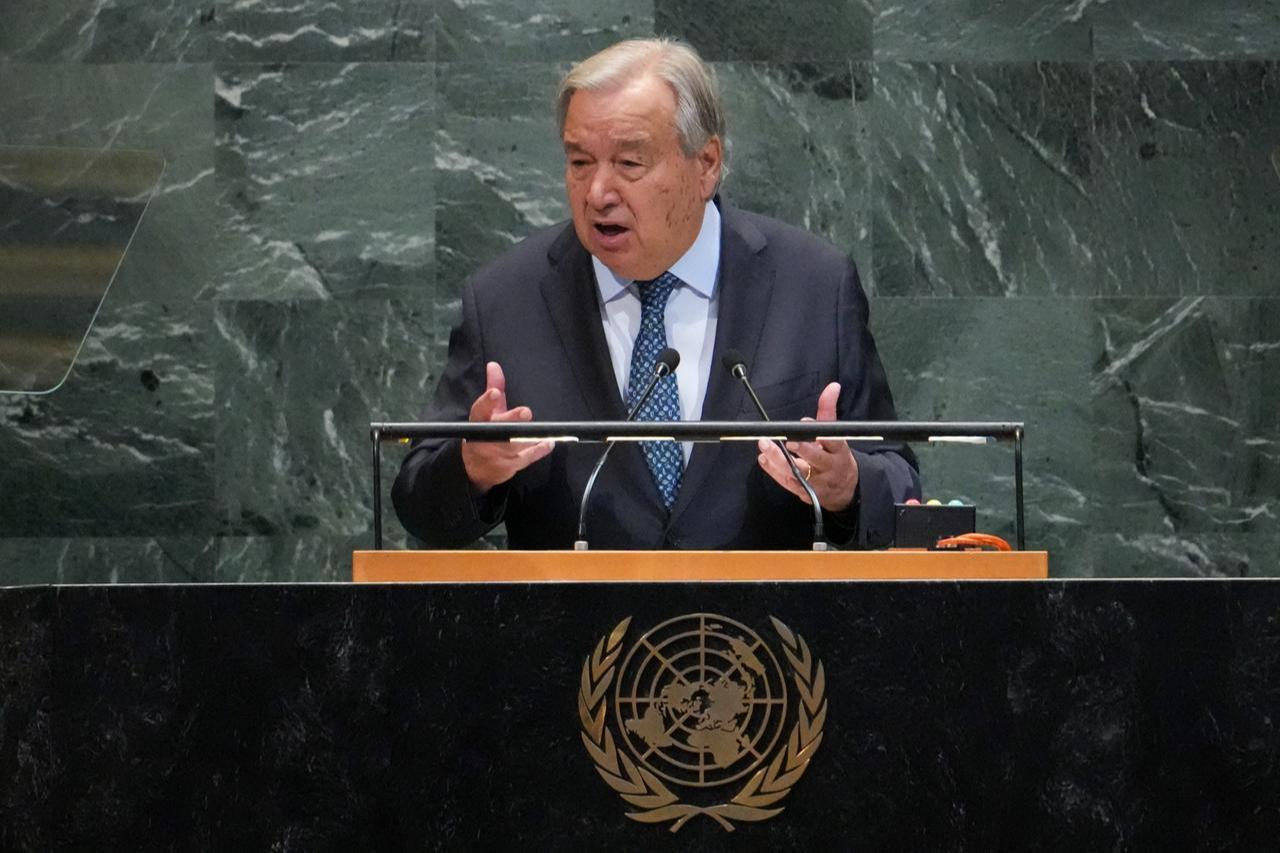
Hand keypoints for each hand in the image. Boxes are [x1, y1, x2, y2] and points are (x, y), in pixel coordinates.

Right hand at [461, 362, 553, 493]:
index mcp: (479, 421)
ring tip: (542, 430)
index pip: (479, 410)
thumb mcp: (487, 411)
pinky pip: (527, 458)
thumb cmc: (484, 433)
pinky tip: (550, 442)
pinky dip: (539, 450)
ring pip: (514, 445)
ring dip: (528, 437)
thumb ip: (493, 387)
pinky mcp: (510, 466)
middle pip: (499, 429)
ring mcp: (497, 454)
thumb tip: (494, 365)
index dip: (487, 401)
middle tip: (525, 412)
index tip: (495, 392)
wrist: (476, 468)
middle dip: (512, 420)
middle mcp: (485, 438)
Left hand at [756, 382, 858, 510]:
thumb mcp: (836, 435)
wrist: (845, 491)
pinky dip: (774, 471)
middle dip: (802, 449)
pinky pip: (787, 482)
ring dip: (779, 460)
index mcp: (839, 451)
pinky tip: (763, 459)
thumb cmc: (836, 457)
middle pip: (817, 458)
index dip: (820, 433)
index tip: (805, 422)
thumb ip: (828, 411)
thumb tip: (832, 386)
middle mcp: (829, 467)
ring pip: (798, 472)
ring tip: (765, 446)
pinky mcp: (804, 492)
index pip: (833, 441)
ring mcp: (817, 482)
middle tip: (787, 440)